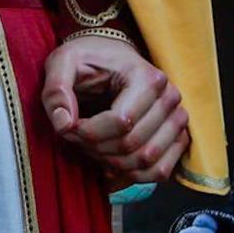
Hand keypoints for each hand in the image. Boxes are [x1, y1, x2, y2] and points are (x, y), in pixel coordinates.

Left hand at [40, 38, 188, 183]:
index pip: (121, 122)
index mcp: (147, 77)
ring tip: (90, 147)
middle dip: (95, 148)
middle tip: (74, 137)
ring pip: (146, 161)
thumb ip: (56, 91)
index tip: (67, 127)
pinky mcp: (177, 137)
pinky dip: (132, 176)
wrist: (112, 56)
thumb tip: (64, 125)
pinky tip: (108, 166)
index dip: (87, 133)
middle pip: (132, 144)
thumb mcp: (62, 62)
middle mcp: (170, 98)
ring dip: (111, 163)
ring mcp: (177, 119)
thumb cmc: (87, 59)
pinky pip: (160, 171)